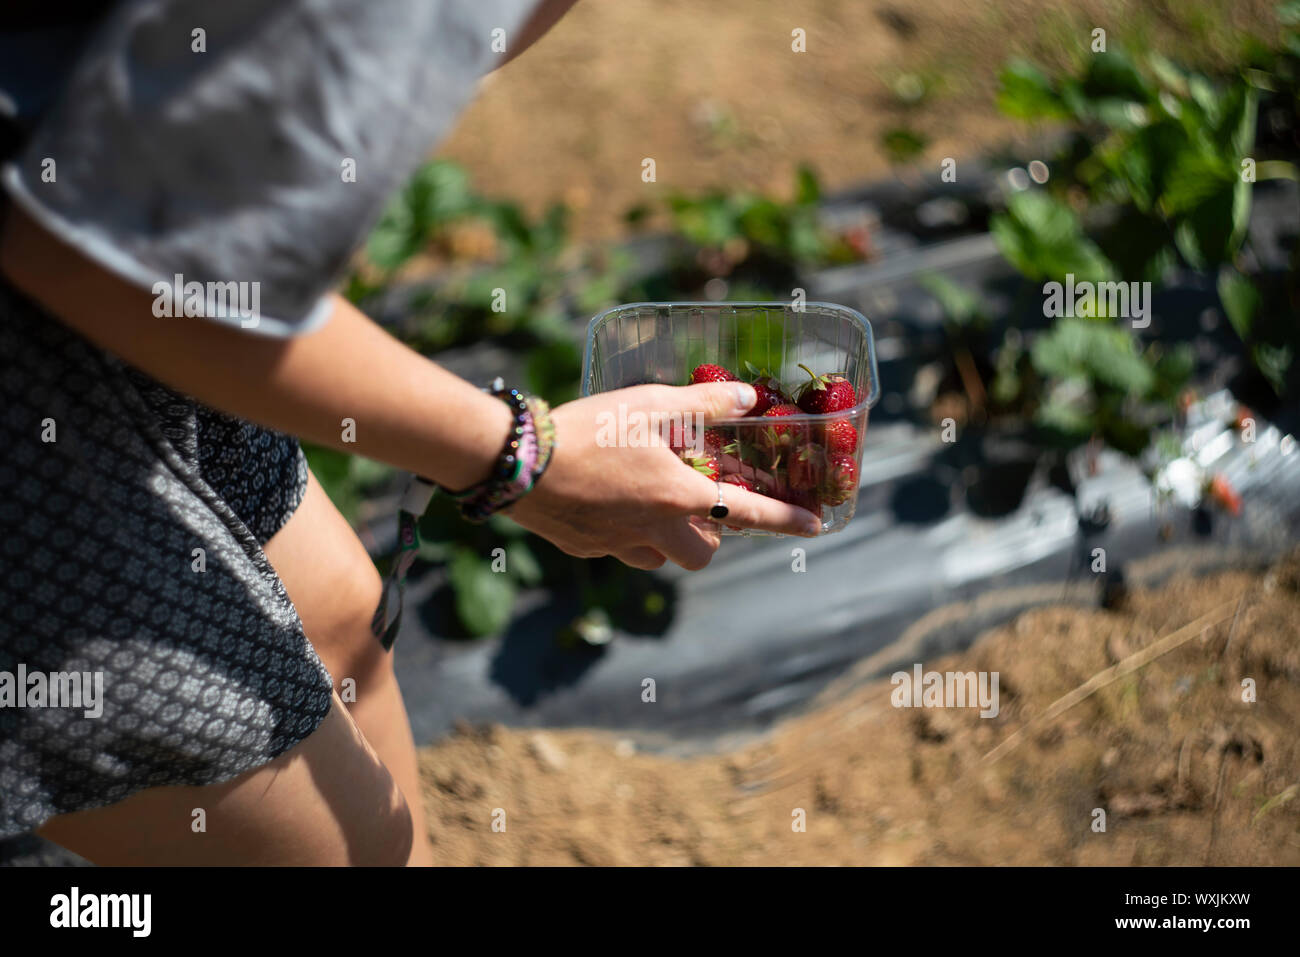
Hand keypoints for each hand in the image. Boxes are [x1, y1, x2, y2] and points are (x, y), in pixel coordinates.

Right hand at [506, 381, 822, 569]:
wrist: (515, 461)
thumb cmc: (588, 429)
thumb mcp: (650, 405)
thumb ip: (702, 403)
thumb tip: (746, 397)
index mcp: (679, 498)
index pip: (749, 515)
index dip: (786, 521)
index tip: (815, 527)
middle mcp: (654, 531)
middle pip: (701, 554)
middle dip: (711, 536)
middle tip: (702, 505)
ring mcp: (616, 545)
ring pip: (660, 558)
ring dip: (668, 538)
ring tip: (652, 502)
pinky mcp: (584, 548)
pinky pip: (618, 548)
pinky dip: (625, 532)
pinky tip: (605, 500)